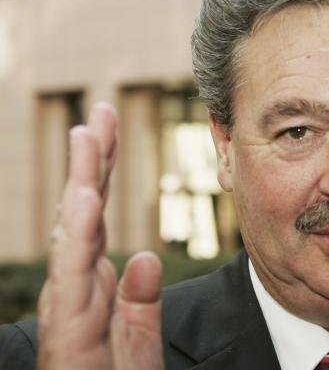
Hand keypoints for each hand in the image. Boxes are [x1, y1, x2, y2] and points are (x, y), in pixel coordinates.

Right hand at [37, 103, 163, 369]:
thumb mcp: (138, 331)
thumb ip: (139, 293)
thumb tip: (143, 256)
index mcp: (93, 278)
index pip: (98, 211)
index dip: (103, 169)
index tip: (108, 128)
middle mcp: (76, 281)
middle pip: (83, 208)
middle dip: (91, 160)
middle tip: (100, 113)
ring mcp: (69, 300)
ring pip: (72, 230)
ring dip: (81, 181)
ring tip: (87, 137)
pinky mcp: (68, 324)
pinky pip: (73, 272)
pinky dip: (78, 233)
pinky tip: (85, 197)